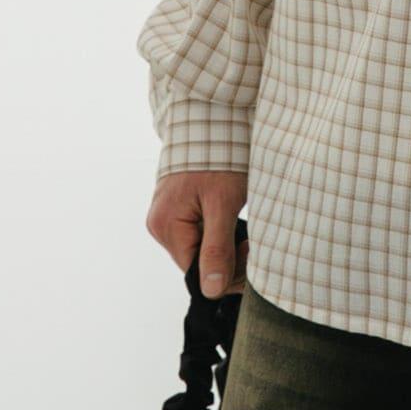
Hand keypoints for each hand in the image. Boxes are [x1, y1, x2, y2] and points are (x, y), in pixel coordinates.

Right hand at [146, 170, 249, 299]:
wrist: (212, 118)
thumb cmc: (219, 157)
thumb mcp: (223, 204)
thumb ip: (217, 248)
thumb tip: (210, 291)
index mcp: (165, 226)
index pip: (195, 272)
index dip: (225, 272)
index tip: (250, 255)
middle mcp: (159, 223)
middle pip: (195, 260)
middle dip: (226, 257)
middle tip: (251, 241)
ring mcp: (166, 214)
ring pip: (198, 246)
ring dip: (223, 243)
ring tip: (242, 227)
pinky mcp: (176, 206)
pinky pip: (196, 230)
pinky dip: (215, 230)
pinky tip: (230, 218)